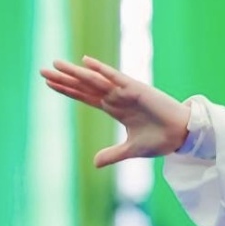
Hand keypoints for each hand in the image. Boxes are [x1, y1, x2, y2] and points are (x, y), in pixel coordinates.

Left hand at [40, 56, 190, 167]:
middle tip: (42, 70)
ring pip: (95, 80)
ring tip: (55, 64)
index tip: (49, 83)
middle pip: (85, 86)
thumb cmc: (161, 139)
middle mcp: (117, 98)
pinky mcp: (136, 90)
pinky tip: (86, 62)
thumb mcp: (131, 149)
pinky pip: (115, 77)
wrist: (182, 135)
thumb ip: (113, 154)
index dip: (68, 90)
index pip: (86, 97)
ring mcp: (126, 92)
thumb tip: (94, 163)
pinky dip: (101, 70)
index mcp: (115, 109)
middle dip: (64, 79)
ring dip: (75, 73)